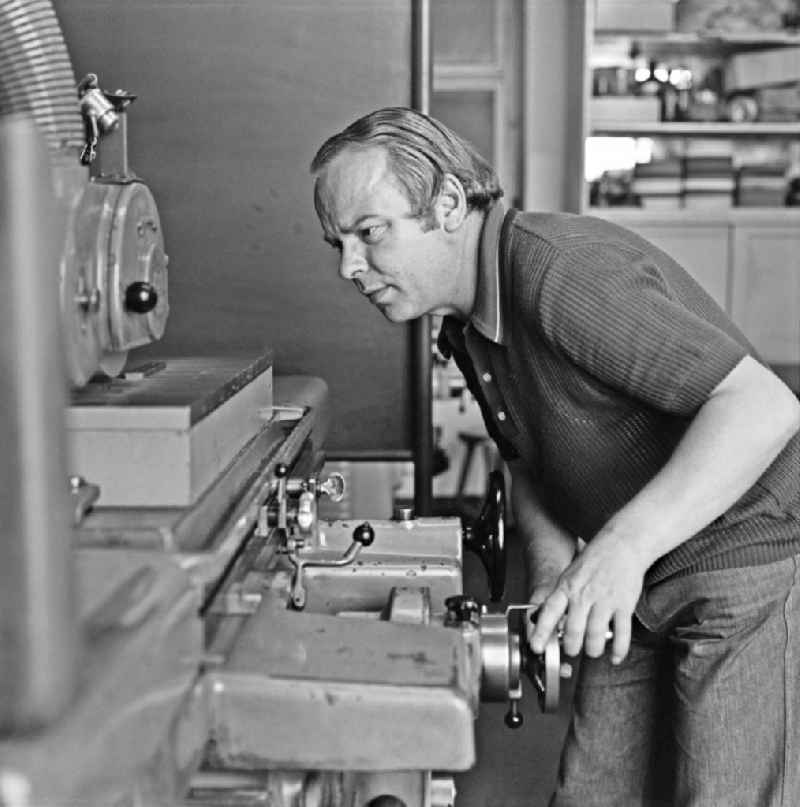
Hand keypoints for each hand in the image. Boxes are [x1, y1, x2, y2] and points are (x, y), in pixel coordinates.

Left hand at [529, 531, 647, 664]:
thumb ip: (561, 597)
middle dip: (572, 647)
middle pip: (574, 631)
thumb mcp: (570, 574)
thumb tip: (549, 619)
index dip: (541, 631)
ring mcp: (605, 601)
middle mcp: (584, 595)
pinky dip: (618, 650)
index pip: (550, 612)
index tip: (536, 646)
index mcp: (567, 587)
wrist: (622, 545)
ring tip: (592, 651)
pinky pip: (621, 634)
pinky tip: (615, 656)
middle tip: (572, 650)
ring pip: (596, 636)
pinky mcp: (624, 605)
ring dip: (593, 650)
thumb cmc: (595, 560)